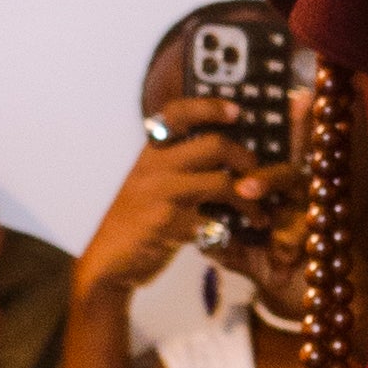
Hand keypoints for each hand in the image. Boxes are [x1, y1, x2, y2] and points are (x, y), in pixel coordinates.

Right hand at [73, 99, 273, 313]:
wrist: (108, 260)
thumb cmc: (136, 221)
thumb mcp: (150, 183)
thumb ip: (177, 166)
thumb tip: (223, 155)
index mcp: (151, 153)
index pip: (178, 113)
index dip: (210, 107)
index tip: (237, 112)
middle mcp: (155, 167)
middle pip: (214, 145)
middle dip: (245, 158)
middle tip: (256, 171)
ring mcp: (163, 194)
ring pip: (222, 183)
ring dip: (249, 200)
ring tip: (258, 213)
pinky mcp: (171, 224)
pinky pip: (216, 221)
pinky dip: (233, 231)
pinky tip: (238, 236)